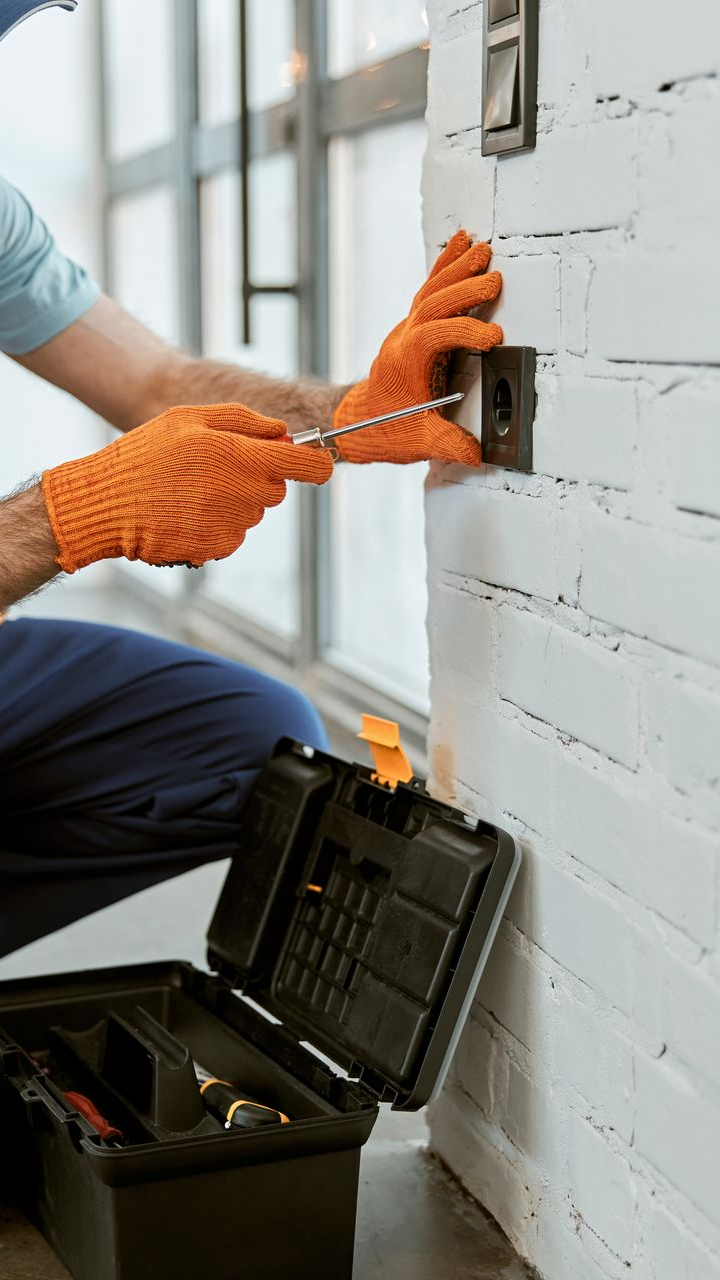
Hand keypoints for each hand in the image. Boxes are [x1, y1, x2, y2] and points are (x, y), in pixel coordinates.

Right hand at [42, 403, 331, 571]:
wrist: (107, 505)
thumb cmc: (145, 455)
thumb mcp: (189, 419)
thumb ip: (243, 421)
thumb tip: (281, 430)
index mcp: (241, 456)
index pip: (307, 464)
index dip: (316, 462)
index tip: (314, 461)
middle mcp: (244, 494)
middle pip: (277, 489)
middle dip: (257, 478)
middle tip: (217, 468)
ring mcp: (233, 525)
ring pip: (253, 512)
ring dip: (233, 502)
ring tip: (190, 490)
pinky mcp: (219, 548)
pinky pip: (233, 533)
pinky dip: (217, 524)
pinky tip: (186, 512)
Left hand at [333, 230, 501, 465]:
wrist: (359, 421)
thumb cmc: (386, 429)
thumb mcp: (419, 443)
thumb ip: (448, 446)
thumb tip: (477, 453)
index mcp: (404, 364)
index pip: (434, 336)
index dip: (463, 333)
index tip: (494, 339)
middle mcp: (403, 340)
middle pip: (432, 304)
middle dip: (463, 290)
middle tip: (494, 280)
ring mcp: (407, 330)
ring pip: (430, 291)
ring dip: (456, 268)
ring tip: (483, 249)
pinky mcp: (415, 326)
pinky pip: (429, 289)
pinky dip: (445, 265)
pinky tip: (462, 244)